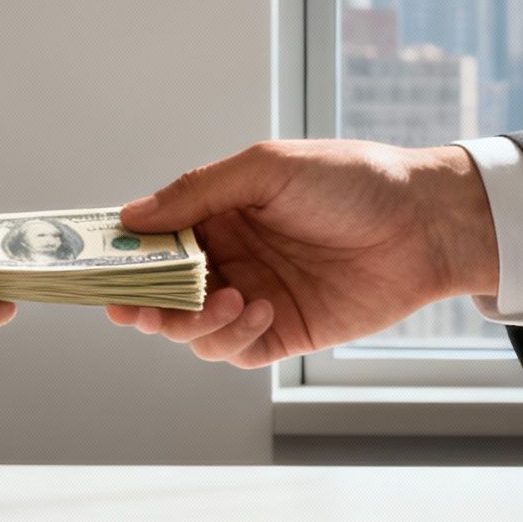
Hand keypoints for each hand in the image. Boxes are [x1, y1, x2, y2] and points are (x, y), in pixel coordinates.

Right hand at [108, 141, 499, 367]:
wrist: (426, 224)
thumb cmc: (353, 181)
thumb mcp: (267, 169)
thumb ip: (197, 193)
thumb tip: (131, 217)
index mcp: (219, 213)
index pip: (154, 240)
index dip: (122, 256)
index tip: (96, 269)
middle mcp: (230, 258)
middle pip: (163, 294)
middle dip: (145, 303)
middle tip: (136, 306)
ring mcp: (254, 298)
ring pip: (193, 331)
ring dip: (196, 323)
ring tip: (230, 300)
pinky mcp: (284, 333)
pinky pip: (236, 351)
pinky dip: (235, 338)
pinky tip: (259, 312)